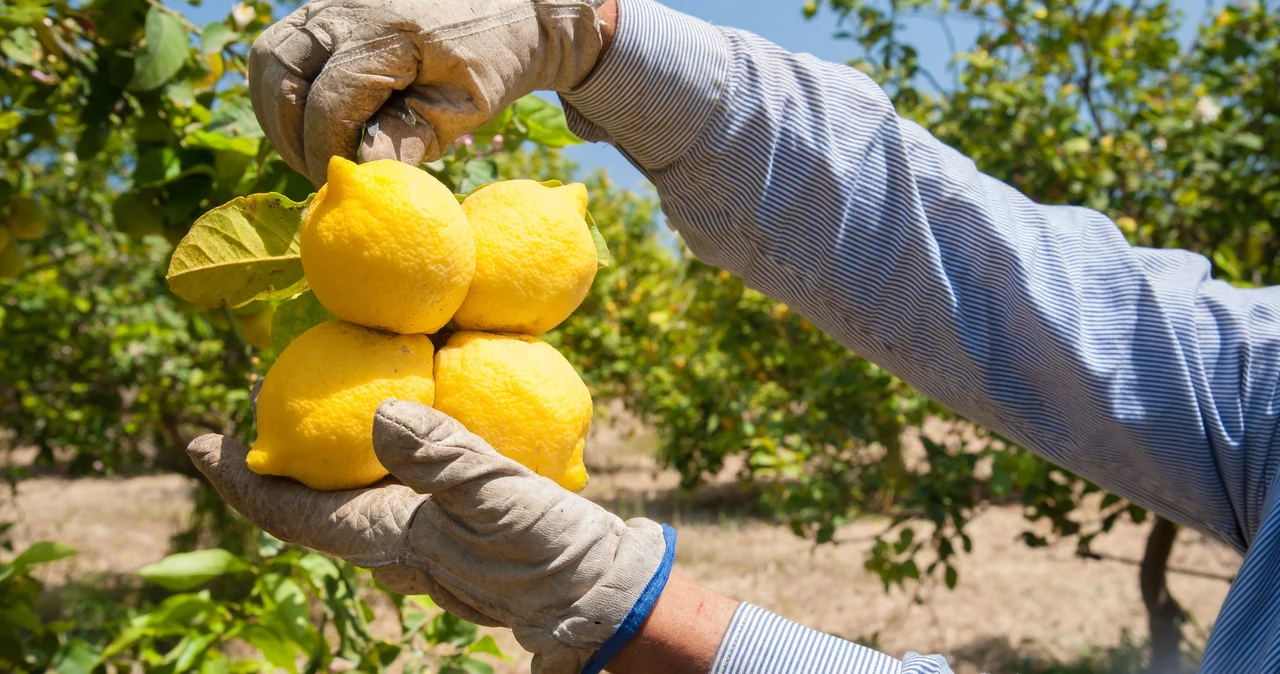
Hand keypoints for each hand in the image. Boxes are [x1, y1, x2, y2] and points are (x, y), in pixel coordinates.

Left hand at [187, 399, 672, 673]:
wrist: (594, 588)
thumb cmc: (546, 550)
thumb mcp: (499, 499)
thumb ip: (442, 459)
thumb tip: (378, 418)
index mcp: (385, 536)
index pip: (288, 511)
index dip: (239, 478)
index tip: (199, 439)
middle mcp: (389, 540)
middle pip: (306, 502)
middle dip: (272, 457)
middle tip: (250, 400)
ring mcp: (417, 536)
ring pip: (345, 494)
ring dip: (319, 455)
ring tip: (313, 404)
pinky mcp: (448, 525)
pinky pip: (388, 486)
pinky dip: (370, 453)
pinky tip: (393, 421)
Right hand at [248, 0, 609, 184]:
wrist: (502, 12)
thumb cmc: (487, 65)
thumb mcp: (462, 108)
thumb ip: (412, 138)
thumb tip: (360, 174)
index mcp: (388, 31)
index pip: (330, 98)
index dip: (326, 148)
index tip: (342, 182)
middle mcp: (348, 8)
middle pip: (281, 72)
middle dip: (290, 133)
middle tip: (318, 172)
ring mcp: (331, 3)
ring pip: (269, 58)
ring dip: (277, 112)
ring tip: (310, 151)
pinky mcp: (325, 9)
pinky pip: (281, 48)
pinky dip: (283, 90)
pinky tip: (309, 123)